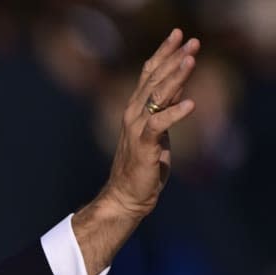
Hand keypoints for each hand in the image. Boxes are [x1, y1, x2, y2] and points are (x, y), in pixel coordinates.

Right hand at [103, 28, 199, 216]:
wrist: (126, 195)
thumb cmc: (142, 165)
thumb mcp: (157, 131)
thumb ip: (164, 109)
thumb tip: (180, 88)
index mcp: (135, 109)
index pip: (148, 74)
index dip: (163, 53)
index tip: (178, 35)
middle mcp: (133, 114)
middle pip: (154, 79)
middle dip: (173, 59)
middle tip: (192, 42)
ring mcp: (136, 128)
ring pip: (157, 96)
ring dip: (175, 78)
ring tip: (191, 61)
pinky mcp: (144, 145)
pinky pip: (159, 125)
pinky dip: (175, 114)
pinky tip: (191, 104)